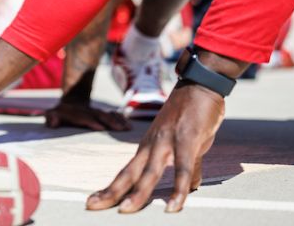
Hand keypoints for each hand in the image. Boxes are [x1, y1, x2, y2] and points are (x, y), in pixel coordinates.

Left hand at [44, 98, 130, 131]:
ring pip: (107, 114)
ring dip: (118, 121)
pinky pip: (112, 114)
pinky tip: (129, 126)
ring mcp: (95, 111)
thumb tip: (53, 121)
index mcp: (73, 112)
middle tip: (119, 129)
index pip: (82, 116)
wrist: (70, 101)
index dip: (91, 121)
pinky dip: (121, 119)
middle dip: (109, 121)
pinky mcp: (101, 113)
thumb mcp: (51, 115)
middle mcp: (86, 110)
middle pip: (98, 114)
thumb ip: (51, 118)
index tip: (101, 128)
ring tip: (128, 129)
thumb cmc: (58, 114)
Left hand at [86, 82, 224, 213]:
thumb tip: (193, 184)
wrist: (201, 82)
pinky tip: (174, 205)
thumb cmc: (195, 112)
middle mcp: (153, 143)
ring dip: (138, 193)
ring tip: (125, 211)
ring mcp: (168, 141)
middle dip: (111, 192)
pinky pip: (182, 168)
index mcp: (149, 145)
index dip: (112, 187)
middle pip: (129, 173)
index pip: (127, 171)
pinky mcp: (187, 139)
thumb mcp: (189, 141)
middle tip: (92, 206)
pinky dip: (178, 189)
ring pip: (150, 172)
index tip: (95, 200)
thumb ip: (189, 163)